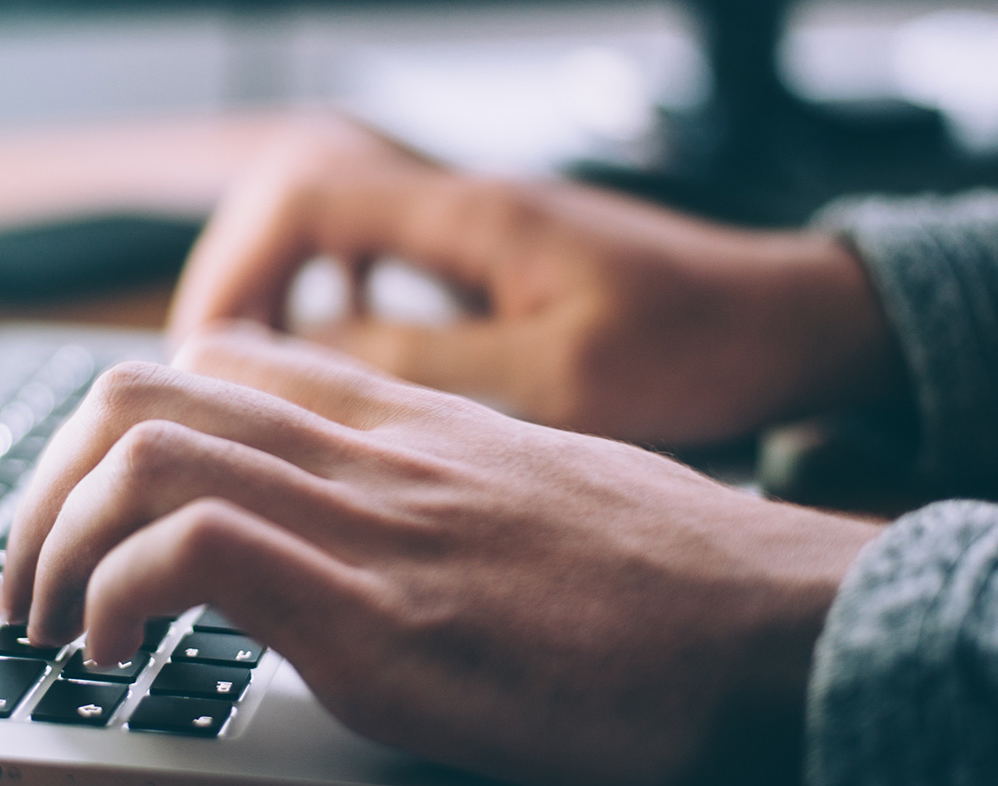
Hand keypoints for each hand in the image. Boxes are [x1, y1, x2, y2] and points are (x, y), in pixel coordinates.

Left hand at [2, 325, 882, 785]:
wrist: (782, 628)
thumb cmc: (673, 582)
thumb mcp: (537, 494)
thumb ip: (435, 485)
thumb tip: (365, 525)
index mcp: (404, 424)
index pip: (214, 361)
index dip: (113, 431)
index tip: (90, 513)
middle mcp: (371, 453)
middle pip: (141, 392)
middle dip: (44, 488)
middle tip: (29, 581)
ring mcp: (372, 527)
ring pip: (143, 452)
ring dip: (53, 543)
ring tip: (50, 626)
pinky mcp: (381, 619)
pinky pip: (195, 551)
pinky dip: (116, 596)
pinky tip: (116, 656)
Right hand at [168, 116, 900, 445]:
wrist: (789, 323)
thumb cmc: (698, 347)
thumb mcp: (559, 379)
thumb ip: (426, 365)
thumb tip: (304, 361)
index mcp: (471, 216)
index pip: (305, 196)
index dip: (236, 269)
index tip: (208, 352)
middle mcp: (463, 204)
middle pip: (298, 198)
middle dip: (240, 277)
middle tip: (212, 370)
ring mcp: (477, 226)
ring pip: (334, 226)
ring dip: (282, 288)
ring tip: (255, 370)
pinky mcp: (494, 258)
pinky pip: (379, 256)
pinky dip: (336, 299)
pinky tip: (339, 358)